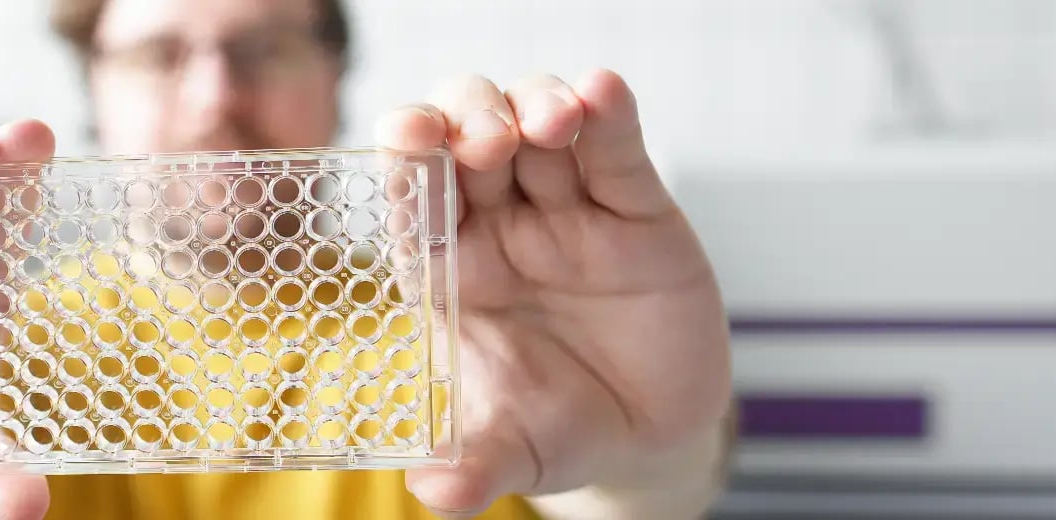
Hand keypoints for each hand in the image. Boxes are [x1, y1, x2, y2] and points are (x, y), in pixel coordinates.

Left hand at [377, 70, 732, 516]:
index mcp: (447, 266)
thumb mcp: (514, 454)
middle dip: (469, 120)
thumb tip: (434, 494)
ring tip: (549, 125)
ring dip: (535, 105)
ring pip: (536, 121)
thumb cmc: (560, 429)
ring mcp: (567, 207)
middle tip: (488, 145)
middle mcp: (498, 224)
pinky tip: (602, 92)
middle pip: (464, 134)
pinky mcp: (634, 205)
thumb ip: (475, 468)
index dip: (406, 156)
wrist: (649, 436)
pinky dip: (609, 112)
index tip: (410, 138)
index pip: (411, 192)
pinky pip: (616, 146)